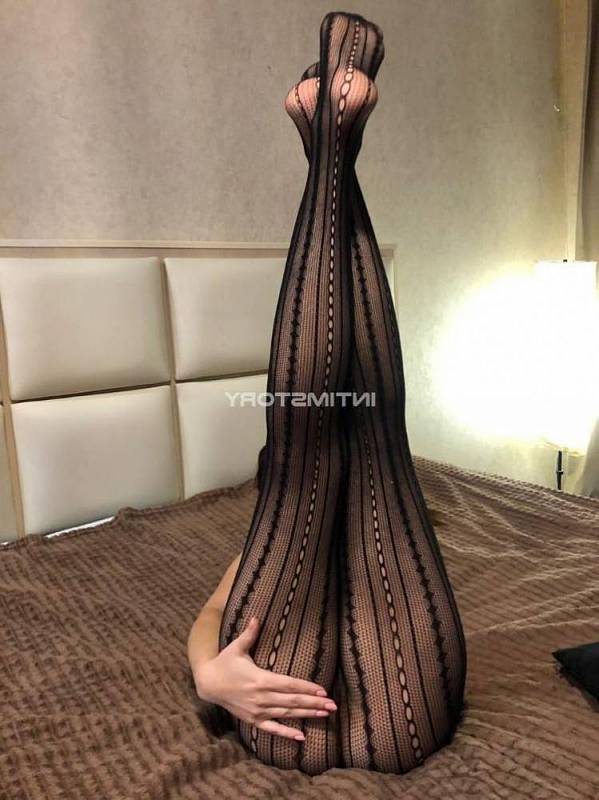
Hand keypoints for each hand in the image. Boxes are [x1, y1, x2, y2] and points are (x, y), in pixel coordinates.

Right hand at [193, 616, 336, 740]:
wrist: (208, 683)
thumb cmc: (224, 662)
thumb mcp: (236, 647)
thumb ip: (250, 633)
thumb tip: (257, 616)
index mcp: (260, 679)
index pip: (289, 684)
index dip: (307, 688)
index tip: (323, 690)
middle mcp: (261, 697)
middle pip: (293, 701)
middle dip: (314, 703)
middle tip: (333, 705)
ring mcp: (257, 710)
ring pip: (287, 714)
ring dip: (306, 714)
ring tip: (324, 715)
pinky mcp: (252, 720)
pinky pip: (272, 728)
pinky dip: (287, 734)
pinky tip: (301, 737)